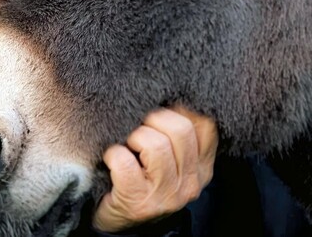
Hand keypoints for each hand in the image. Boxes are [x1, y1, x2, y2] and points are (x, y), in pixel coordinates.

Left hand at [92, 106, 217, 232]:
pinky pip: (125, 162)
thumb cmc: (141, 180)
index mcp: (201, 167)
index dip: (179, 106)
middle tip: (137, 127)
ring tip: (126, 144)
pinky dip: (113, 154)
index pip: (204, 124)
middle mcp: (190, 183)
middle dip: (152, 119)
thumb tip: (168, 92)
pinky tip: (110, 160)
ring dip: (133, 136)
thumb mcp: (169, 160)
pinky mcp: (138, 201)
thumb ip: (175, 133)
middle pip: (180, 129)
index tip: (161, 106)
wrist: (120, 221)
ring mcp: (166, 195)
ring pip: (155, 144)